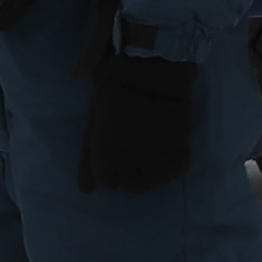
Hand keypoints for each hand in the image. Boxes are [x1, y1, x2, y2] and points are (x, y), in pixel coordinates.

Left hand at [78, 36, 201, 194]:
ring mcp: (152, 163)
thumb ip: (90, 157)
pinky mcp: (176, 157)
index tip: (121, 150)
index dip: (115, 167)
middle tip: (141, 148)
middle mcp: (126, 166)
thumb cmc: (114, 87)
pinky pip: (174, 173)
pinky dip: (174, 163)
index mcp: (103, 158)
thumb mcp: (95, 122)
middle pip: (133, 186)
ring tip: (158, 145)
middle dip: (136, 170)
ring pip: (155, 181)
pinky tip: (171, 144)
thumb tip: (85, 189)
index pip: (108, 181)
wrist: (150, 72)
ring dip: (156, 167)